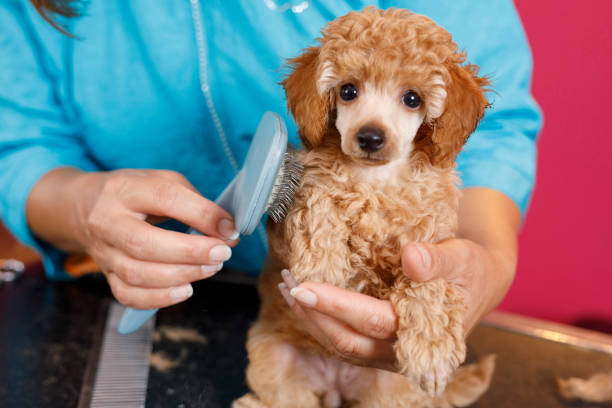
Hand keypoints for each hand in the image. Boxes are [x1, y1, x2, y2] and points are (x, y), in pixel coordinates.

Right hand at [29, 168, 238, 308]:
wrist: (82, 206)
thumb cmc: (133, 193)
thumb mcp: (161, 181)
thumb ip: (194, 202)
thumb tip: (226, 231)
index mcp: (126, 189)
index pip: (165, 198)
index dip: (202, 214)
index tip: (229, 228)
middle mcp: (108, 221)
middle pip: (145, 243)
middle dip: (191, 253)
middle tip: (222, 254)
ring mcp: (103, 251)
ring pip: (137, 273)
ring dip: (181, 275)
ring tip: (211, 268)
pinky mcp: (106, 273)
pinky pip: (127, 294)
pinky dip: (159, 298)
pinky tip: (185, 290)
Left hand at [276, 188, 517, 370]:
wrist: (477, 283)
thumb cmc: (471, 269)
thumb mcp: (463, 257)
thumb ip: (438, 260)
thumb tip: (410, 258)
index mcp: (423, 332)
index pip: (373, 321)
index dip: (336, 305)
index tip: (304, 286)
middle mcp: (402, 351)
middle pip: (347, 340)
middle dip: (313, 313)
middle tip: (288, 281)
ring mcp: (387, 353)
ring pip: (340, 345)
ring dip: (310, 319)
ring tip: (287, 287)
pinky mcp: (378, 345)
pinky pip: (343, 340)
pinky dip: (320, 321)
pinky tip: (304, 300)